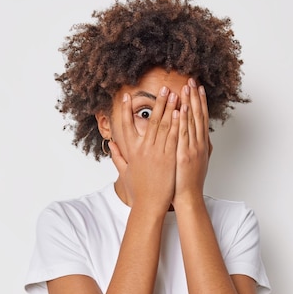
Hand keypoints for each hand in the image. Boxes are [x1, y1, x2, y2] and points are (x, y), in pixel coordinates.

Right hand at [109, 87, 179, 213]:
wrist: (150, 205)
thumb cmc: (139, 190)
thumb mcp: (125, 172)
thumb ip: (118, 156)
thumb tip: (111, 144)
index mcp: (133, 151)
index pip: (126, 126)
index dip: (126, 110)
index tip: (127, 96)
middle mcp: (144, 149)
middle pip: (151, 121)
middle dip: (157, 103)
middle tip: (163, 88)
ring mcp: (157, 153)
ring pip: (164, 126)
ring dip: (170, 108)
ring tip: (175, 94)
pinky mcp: (169, 158)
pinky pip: (174, 137)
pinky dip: (177, 123)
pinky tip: (181, 112)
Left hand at [172, 79, 211, 208]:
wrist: (188, 197)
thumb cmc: (188, 182)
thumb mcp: (198, 162)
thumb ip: (200, 148)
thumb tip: (205, 138)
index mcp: (201, 144)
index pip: (202, 118)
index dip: (200, 102)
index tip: (198, 88)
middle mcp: (199, 144)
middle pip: (198, 116)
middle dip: (196, 97)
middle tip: (193, 80)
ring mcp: (193, 149)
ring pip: (192, 122)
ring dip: (190, 104)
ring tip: (188, 88)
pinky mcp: (185, 156)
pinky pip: (183, 135)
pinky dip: (183, 121)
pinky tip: (182, 108)